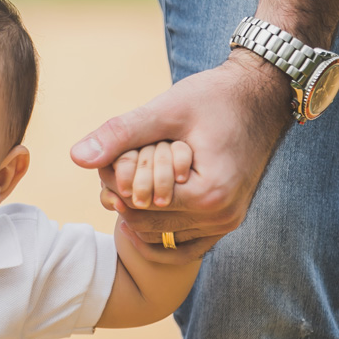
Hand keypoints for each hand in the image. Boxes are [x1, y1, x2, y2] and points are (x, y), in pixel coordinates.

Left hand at [71, 51, 291, 263]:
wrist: (261, 95)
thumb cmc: (215, 97)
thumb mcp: (166, 110)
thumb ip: (121, 134)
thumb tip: (77, 157)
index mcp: (207, 194)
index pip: (138, 204)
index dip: (116, 179)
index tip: (115, 155)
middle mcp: (221, 218)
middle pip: (145, 224)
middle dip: (126, 196)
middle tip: (120, 164)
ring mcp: (226, 224)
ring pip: (160, 236)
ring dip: (141, 210)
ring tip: (137, 173)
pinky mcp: (226, 221)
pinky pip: (183, 243)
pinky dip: (160, 227)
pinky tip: (148, 199)